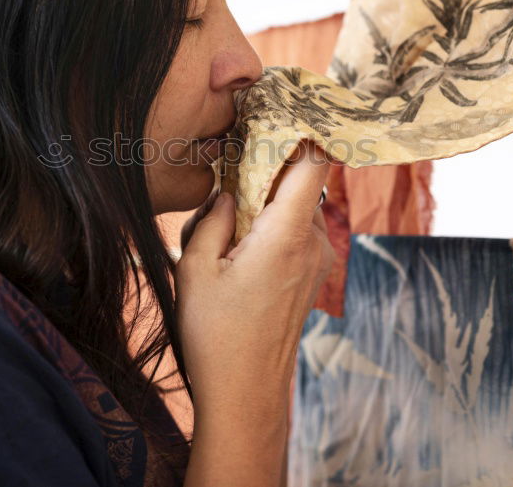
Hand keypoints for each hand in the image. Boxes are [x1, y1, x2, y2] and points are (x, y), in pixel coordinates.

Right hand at [175, 140, 332, 424]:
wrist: (246, 397)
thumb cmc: (217, 336)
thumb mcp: (195, 268)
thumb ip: (211, 217)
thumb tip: (226, 190)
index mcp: (288, 234)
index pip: (315, 162)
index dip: (301, 132)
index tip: (275, 116)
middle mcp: (315, 243)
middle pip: (303, 183)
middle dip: (266, 173)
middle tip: (225, 179)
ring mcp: (317, 263)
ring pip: (297, 209)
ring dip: (266, 205)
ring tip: (222, 230)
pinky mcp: (311, 279)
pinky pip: (296, 234)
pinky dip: (271, 228)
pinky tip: (236, 251)